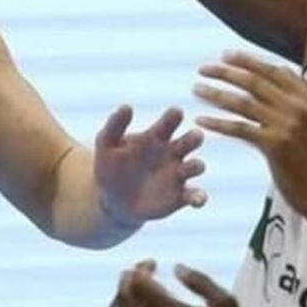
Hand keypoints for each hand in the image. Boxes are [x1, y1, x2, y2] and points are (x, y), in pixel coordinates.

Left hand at [94, 105, 206, 226]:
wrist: (111, 199)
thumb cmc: (110, 165)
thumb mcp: (106, 144)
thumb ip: (114, 125)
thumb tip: (126, 106)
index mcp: (157, 136)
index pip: (170, 121)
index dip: (174, 116)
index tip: (176, 113)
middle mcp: (173, 152)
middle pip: (190, 140)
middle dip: (194, 137)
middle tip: (195, 136)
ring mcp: (178, 174)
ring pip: (196, 166)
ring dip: (197, 165)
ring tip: (195, 166)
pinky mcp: (180, 196)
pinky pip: (195, 196)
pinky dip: (200, 197)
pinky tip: (198, 200)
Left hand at [109, 261, 250, 306]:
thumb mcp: (227, 305)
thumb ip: (201, 282)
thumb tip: (176, 267)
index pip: (140, 285)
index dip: (141, 269)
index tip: (152, 263)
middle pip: (124, 298)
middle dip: (126, 279)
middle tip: (137, 272)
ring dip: (120, 299)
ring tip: (132, 291)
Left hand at [194, 51, 306, 216]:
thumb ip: (299, 96)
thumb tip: (282, 69)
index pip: (273, 71)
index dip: (247, 61)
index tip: (225, 56)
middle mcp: (297, 108)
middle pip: (254, 82)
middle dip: (226, 72)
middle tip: (203, 68)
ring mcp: (286, 125)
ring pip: (242, 102)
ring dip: (216, 93)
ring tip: (196, 89)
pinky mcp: (274, 145)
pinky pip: (239, 128)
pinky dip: (217, 123)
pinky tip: (201, 120)